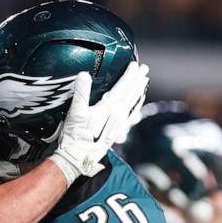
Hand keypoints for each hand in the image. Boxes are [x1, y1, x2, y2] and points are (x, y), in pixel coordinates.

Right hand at [48, 61, 149, 182]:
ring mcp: (119, 124)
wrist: (79, 158)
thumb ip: (81, 92)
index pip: (123, 87)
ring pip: (133, 103)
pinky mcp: (117, 132)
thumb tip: (83, 75)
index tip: (134, 64)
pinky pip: (131, 115)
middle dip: (138, 80)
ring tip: (145, 81)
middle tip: (145, 69)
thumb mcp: (76, 112)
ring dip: (139, 91)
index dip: (129, 75)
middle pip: (131, 94)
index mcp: (110, 107)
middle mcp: (118, 115)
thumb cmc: (76, 136)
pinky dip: (136, 107)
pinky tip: (138, 105)